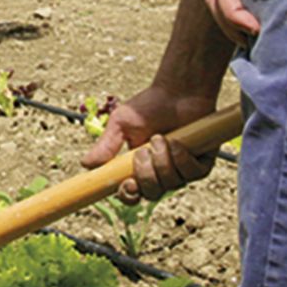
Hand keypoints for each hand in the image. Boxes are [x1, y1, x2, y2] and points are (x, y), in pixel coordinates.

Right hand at [82, 86, 218, 202]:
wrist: (178, 91)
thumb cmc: (149, 106)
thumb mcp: (121, 125)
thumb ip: (106, 146)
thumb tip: (85, 164)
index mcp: (138, 168)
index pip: (132, 195)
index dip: (129, 195)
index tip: (127, 184)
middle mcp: (160, 174)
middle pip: (151, 194)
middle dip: (146, 174)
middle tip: (143, 151)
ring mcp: (181, 171)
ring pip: (171, 184)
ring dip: (163, 160)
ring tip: (162, 138)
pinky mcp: (200, 166)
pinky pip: (191, 174)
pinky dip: (182, 158)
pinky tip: (178, 142)